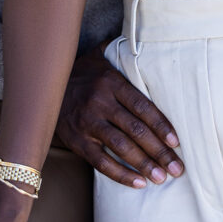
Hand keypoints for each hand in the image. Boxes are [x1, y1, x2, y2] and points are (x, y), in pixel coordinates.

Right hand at [56, 46, 183, 187]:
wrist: (44, 84)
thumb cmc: (83, 71)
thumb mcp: (102, 55)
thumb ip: (123, 50)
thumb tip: (149, 38)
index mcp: (111, 82)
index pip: (143, 106)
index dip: (161, 125)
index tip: (177, 142)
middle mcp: (100, 102)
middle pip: (136, 130)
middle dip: (159, 152)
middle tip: (178, 169)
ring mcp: (87, 123)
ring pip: (121, 147)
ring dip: (144, 165)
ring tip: (163, 178)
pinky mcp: (77, 140)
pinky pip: (101, 162)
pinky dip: (121, 174)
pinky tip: (139, 183)